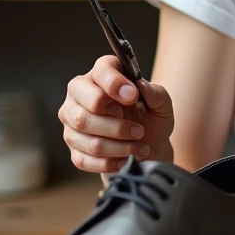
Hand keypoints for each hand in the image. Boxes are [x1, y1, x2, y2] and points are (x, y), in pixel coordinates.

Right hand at [59, 55, 174, 172]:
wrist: (147, 146)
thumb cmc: (151, 119)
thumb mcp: (162, 105)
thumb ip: (155, 93)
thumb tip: (141, 86)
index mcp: (101, 75)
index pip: (101, 71)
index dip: (115, 84)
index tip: (133, 96)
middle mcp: (79, 94)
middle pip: (88, 110)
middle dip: (118, 126)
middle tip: (139, 130)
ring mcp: (72, 122)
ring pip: (89, 139)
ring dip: (120, 147)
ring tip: (138, 146)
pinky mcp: (73, 148)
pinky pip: (85, 159)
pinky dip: (110, 162)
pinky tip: (126, 159)